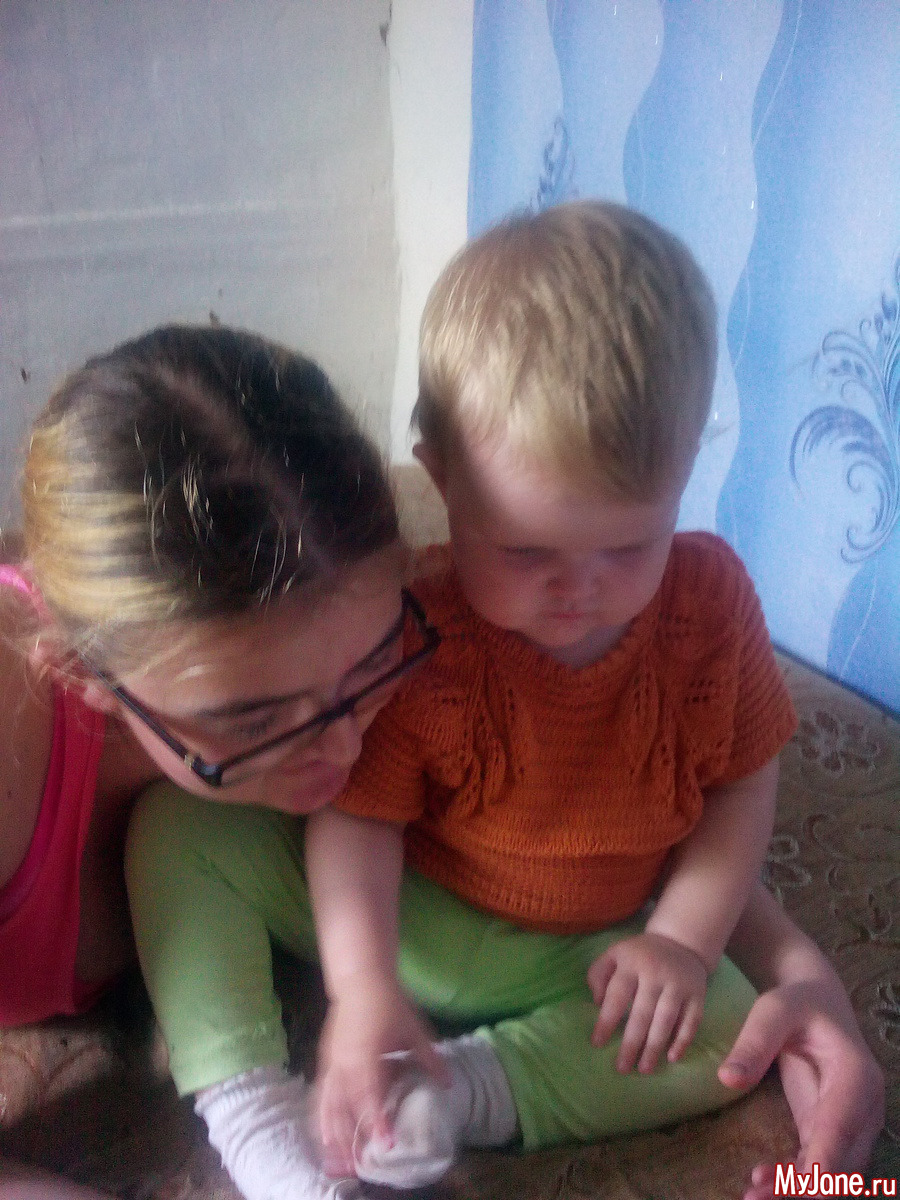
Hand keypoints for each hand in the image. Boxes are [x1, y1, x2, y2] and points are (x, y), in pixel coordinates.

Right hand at [315, 972, 447, 1176]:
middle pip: (344, 1106)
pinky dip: (321, 1113)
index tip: (385, 1142)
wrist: (361, 980)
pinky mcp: (326, 1058)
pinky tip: (323, 1129)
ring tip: (336, 1156)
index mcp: (367, 1055)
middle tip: (357, 1163)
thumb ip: (430, 1059)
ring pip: (328, 1103)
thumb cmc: (390, 1003)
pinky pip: (321, 1092)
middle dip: (350, 1136)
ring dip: (332, 1130)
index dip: (377, 1121)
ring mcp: (333, 1061)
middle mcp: (346, 1063)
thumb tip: (449, 1084)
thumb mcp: (414, 1030)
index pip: (371, 1096)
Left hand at [587, 931, 708, 1073]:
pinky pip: (691, 1021)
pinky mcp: (698, 994)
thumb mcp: (615, 954)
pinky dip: (682, 1041)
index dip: (606, 1021)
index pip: (617, 995)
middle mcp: (657, 974)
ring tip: (644, 1069)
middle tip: (622, 1068)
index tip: (597, 1043)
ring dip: (655, 1047)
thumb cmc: (641, 955)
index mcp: (632, 962)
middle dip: (631, 1043)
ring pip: (666, 1020)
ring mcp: (679, 984)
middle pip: (642, 1013)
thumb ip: (598, 974)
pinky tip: (672, 1058)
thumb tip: (597, 1003)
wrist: (680, 942)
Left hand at [717, 979, 884, 1199]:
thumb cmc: (796, 1002)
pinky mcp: (832, 1129)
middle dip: (806, 1186)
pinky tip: (762, 1181)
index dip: (824, 1162)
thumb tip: (728, 1080)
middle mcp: (864, 1107)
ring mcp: (852, 1122)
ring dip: (798, 1189)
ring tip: (753, 1194)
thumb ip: (753, 1043)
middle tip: (757, 1194)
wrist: (814, 1000)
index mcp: (855, 1075)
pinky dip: (795, 1179)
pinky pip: (820, 1164)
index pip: (842, 1127)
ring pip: (834, 1172)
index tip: (804, 1187)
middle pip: (843, 1161)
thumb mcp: (773, 1011)